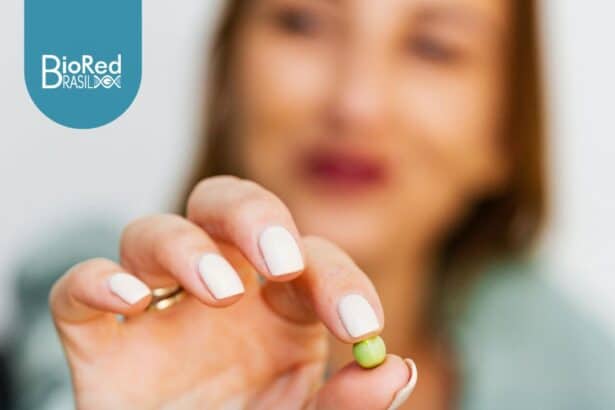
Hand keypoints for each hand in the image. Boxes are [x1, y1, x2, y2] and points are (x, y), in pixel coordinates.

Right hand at [49, 176, 415, 408]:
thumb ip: (348, 401)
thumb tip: (393, 366)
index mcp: (279, 304)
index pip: (312, 258)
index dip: (339, 282)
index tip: (360, 327)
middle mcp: (219, 287)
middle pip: (229, 206)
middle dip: (254, 217)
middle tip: (280, 260)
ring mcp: (157, 307)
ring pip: (154, 233)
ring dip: (185, 249)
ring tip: (220, 291)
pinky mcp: (99, 336)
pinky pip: (79, 287)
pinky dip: (97, 283)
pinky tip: (129, 300)